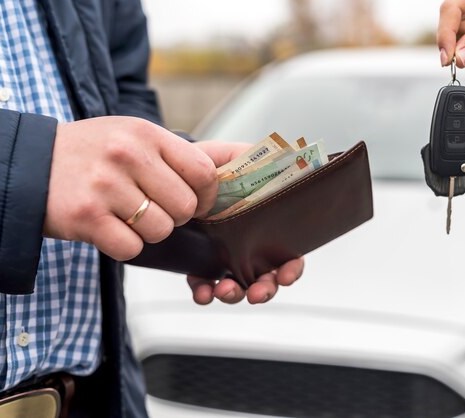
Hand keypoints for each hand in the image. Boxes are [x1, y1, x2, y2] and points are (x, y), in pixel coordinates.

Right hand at [44, 116, 217, 260]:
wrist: (30, 163)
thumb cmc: (93, 153)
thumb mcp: (133, 136)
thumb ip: (174, 154)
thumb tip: (224, 173)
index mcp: (146, 133)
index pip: (203, 171)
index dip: (207, 196)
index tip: (197, 203)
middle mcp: (127, 154)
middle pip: (185, 207)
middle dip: (175, 216)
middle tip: (154, 209)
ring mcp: (105, 186)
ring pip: (161, 230)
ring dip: (148, 232)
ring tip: (127, 215)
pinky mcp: (86, 217)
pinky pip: (131, 247)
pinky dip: (124, 245)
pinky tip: (109, 227)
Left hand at [187, 140, 304, 304]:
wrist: (173, 170)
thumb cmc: (211, 165)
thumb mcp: (239, 156)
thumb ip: (264, 161)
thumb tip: (290, 162)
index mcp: (265, 226)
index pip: (288, 254)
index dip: (291, 269)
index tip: (286, 275)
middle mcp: (249, 246)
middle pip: (267, 278)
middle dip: (265, 290)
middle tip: (258, 292)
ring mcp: (225, 258)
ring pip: (238, 287)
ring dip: (235, 294)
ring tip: (225, 290)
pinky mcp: (199, 264)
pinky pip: (205, 287)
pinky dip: (206, 294)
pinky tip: (203, 291)